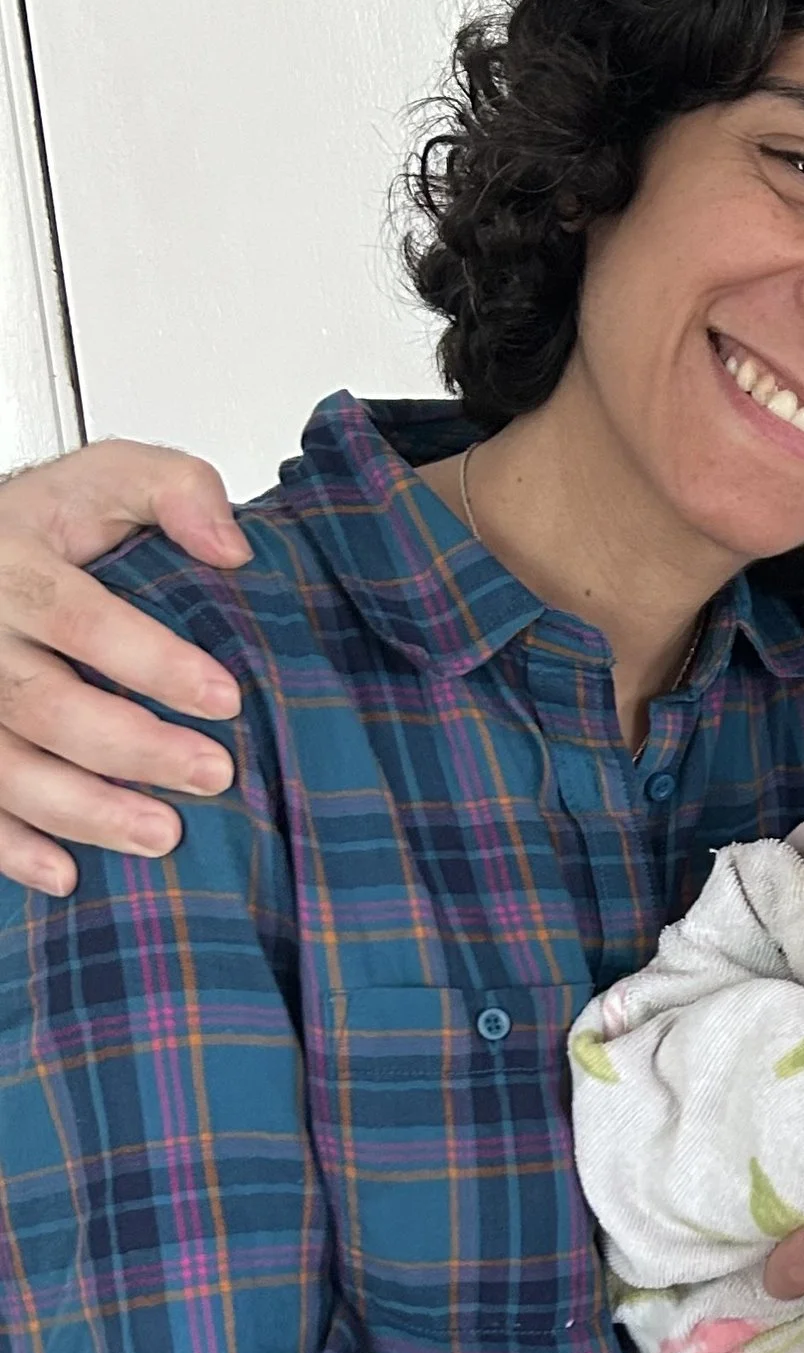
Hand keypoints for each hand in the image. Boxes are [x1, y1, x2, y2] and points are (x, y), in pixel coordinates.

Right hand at [0, 442, 248, 893]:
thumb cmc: (44, 523)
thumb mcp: (109, 478)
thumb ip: (175, 489)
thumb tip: (232, 550)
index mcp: (8, 561)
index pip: (76, 617)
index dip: (149, 661)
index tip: (225, 698)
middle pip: (41, 704)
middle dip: (130, 748)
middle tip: (213, 774)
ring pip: (2, 765)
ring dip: (81, 810)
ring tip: (162, 835)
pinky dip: (8, 846)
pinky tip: (64, 874)